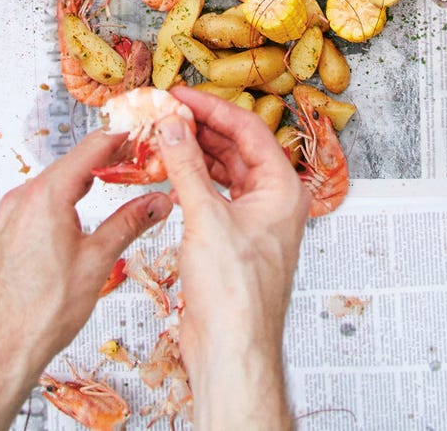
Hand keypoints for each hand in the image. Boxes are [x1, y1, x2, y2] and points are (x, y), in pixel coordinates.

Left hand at [0, 130, 169, 428]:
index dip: (118, 139)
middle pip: (70, 163)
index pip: (89, 149)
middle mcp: (21, 200)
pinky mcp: (4, 233)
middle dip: (104, 159)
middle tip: (134, 160)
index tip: (138, 134)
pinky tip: (76, 214)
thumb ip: (129, 223)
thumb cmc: (40, 314)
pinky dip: (61, 199)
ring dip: (82, 180)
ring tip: (110, 184)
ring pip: (52, 184)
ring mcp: (9, 216)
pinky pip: (36, 203)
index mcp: (45, 197)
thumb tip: (155, 203)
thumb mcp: (97, 261)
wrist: (0, 351)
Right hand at [158, 88, 309, 429]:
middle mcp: (273, 201)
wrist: (232, 351)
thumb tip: (172, 126)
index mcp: (283, 189)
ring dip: (194, 152)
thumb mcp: (206, 218)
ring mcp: (253, 220)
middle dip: (201, 127)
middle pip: (236, 146)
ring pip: (223, 170)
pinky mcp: (233, 238)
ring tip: (163, 135)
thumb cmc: (237, 296)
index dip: (212, 108)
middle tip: (167, 111)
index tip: (182, 94)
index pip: (248, 129)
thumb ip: (186, 166)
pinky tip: (170, 170)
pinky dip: (192, 179)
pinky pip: (214, 194)